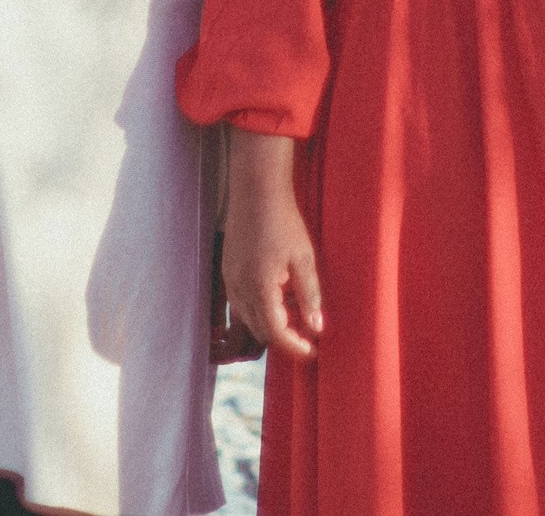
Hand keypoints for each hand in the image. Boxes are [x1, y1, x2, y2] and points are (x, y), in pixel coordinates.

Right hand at [224, 130, 324, 358]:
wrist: (256, 192)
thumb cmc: (284, 222)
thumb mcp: (303, 259)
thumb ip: (309, 296)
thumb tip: (316, 327)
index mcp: (260, 287)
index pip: (275, 333)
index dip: (295, 347)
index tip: (312, 351)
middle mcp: (239, 288)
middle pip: (260, 330)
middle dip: (283, 338)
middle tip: (307, 336)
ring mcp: (230, 280)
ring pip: (247, 319)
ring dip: (270, 324)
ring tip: (295, 317)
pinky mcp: (228, 271)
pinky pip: (240, 303)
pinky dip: (258, 310)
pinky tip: (277, 298)